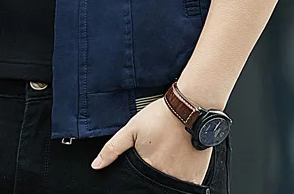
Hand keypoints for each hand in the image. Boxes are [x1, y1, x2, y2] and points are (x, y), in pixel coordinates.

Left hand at [91, 97, 211, 185]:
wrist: (190, 107)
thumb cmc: (161, 115)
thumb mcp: (132, 128)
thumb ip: (113, 148)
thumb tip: (96, 165)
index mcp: (148, 166)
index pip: (138, 183)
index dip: (137, 177)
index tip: (143, 165)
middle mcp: (165, 174)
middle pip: (154, 184)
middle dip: (152, 175)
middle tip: (158, 157)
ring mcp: (183, 177)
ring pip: (171, 186)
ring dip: (167, 176)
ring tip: (168, 157)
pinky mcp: (197, 175)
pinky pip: (188, 186)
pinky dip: (182, 178)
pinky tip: (180, 163)